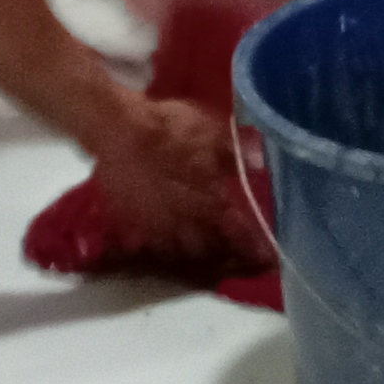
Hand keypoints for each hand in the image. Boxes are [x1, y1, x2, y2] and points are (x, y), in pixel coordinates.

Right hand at [87, 92, 274, 268]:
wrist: (118, 128)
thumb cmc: (168, 126)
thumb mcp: (209, 130)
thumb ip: (234, 153)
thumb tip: (257, 166)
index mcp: (208, 201)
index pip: (235, 232)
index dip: (251, 246)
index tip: (265, 258)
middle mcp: (184, 221)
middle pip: (207, 251)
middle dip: (221, 254)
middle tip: (230, 254)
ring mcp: (155, 225)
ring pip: (178, 252)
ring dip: (192, 253)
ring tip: (200, 251)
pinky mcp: (131, 222)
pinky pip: (151, 243)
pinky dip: (163, 245)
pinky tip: (167, 240)